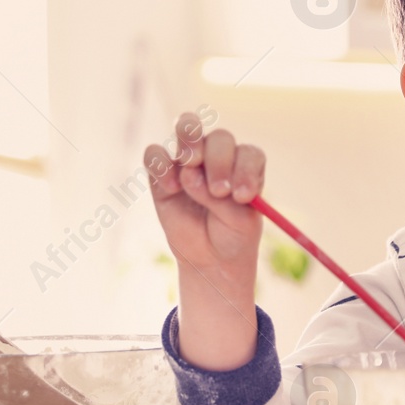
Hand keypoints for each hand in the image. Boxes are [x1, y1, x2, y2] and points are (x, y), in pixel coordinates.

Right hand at [144, 112, 266, 368]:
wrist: (208, 269)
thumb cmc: (234, 246)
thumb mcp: (243, 230)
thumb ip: (228, 205)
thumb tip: (201, 182)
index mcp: (248, 172)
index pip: (249, 155)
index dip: (244, 169)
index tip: (241, 198)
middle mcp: (220, 163)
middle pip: (218, 137)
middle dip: (217, 156)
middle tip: (216, 188)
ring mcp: (189, 167)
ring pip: (188, 135)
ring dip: (189, 147)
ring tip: (189, 173)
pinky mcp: (161, 178)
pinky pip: (155, 156)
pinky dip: (159, 163)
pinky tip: (168, 182)